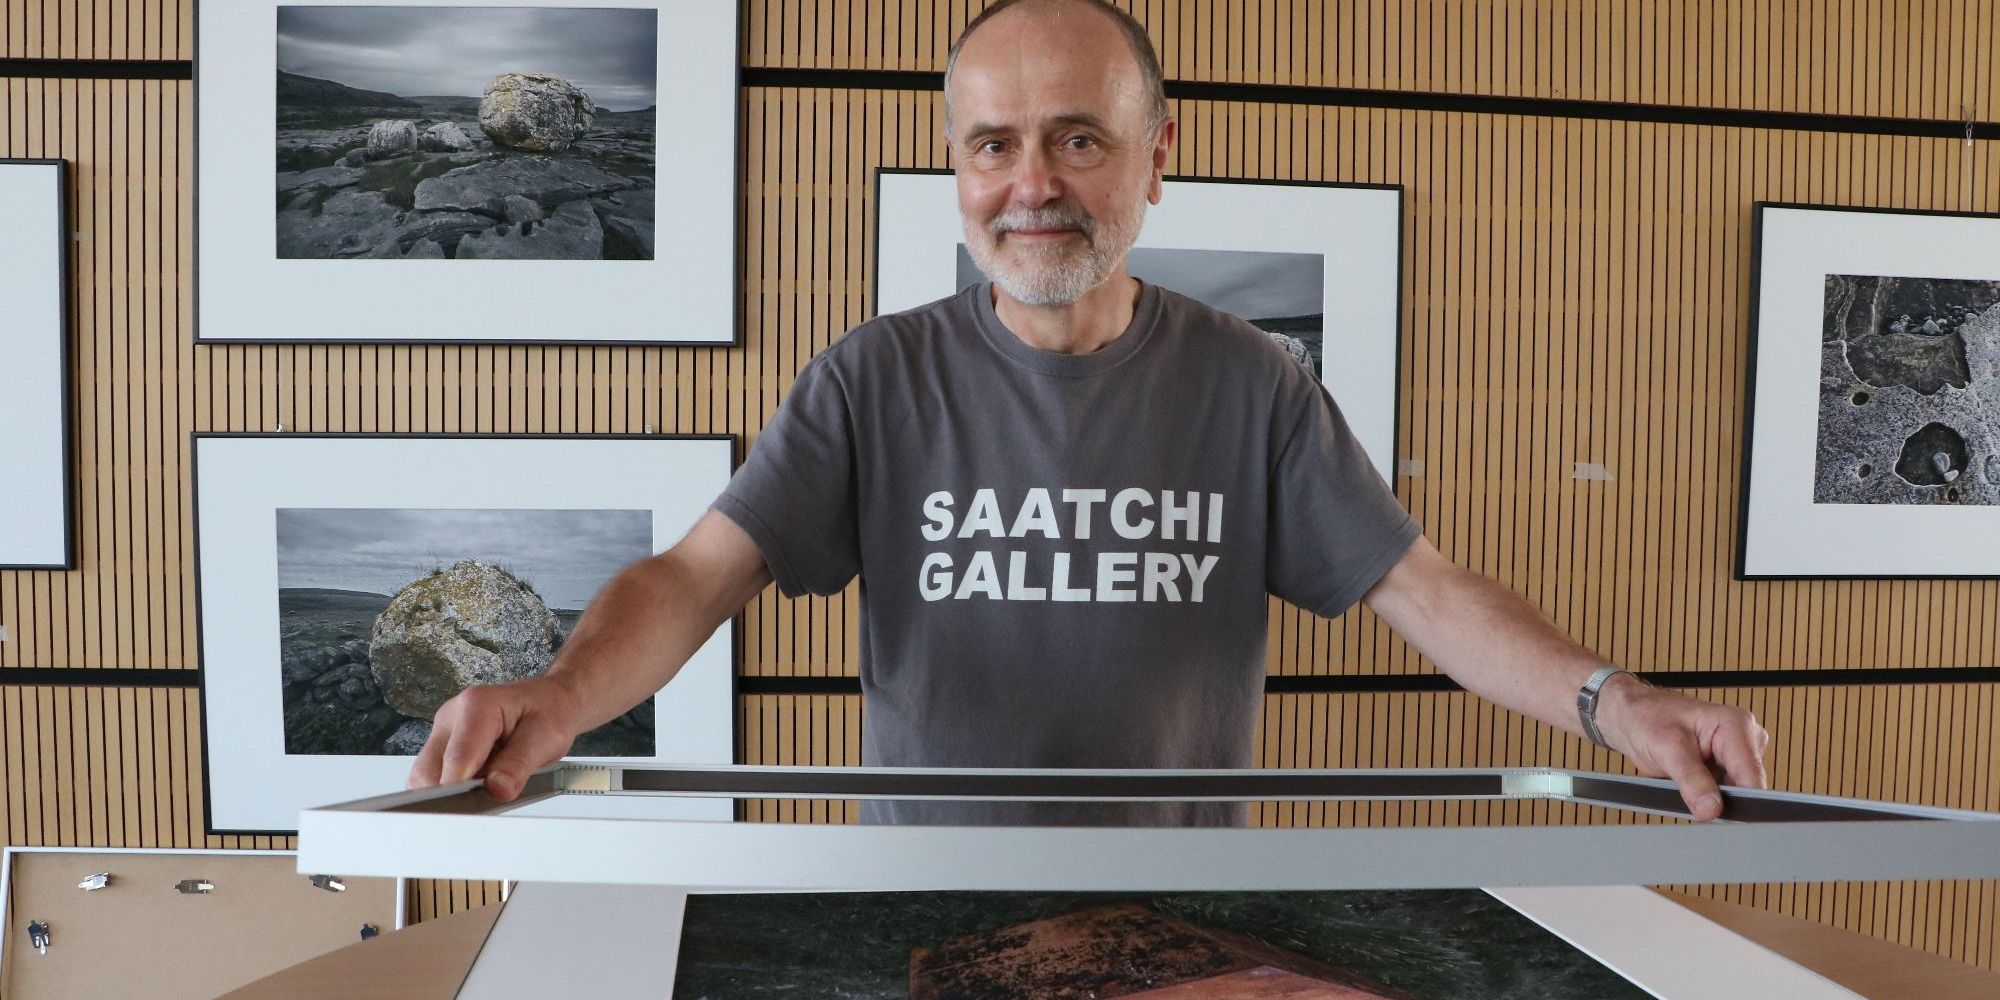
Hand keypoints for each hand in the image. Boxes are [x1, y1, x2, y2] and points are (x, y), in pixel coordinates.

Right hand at [406, 676, 583, 801]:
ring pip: (426, 776)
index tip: (471, 810)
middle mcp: (452, 715)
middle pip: (429, 770)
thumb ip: (518, 765)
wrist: (551, 699)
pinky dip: (452, 787)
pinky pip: (435, 774)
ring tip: (487, 787)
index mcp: (477, 705)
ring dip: (450, 791)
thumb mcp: (546, 738)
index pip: (457, 758)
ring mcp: (444, 729)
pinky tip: (478, 783)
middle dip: (451, 795)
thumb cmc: (549, 712)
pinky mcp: (443, 743)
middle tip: (483, 804)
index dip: (462, 789)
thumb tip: (496, 790)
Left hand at [1594, 675, 1769, 821]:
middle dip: (1724, 800)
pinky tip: (1692, 791)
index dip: (1742, 801)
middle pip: (1749, 786)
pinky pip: (1726, 793)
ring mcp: (1736, 754)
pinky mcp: (1726, 767)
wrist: (1632, 718)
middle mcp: (1743, 738)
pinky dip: (1709, 798)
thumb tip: (1712, 809)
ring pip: (1738, 793)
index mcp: (1736, 725)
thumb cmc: (1647, 719)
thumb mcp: (1667, 748)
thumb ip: (1692, 780)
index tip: (1721, 817)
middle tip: (1694, 801)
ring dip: (1715, 800)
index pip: (1752, 774)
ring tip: (1688, 789)